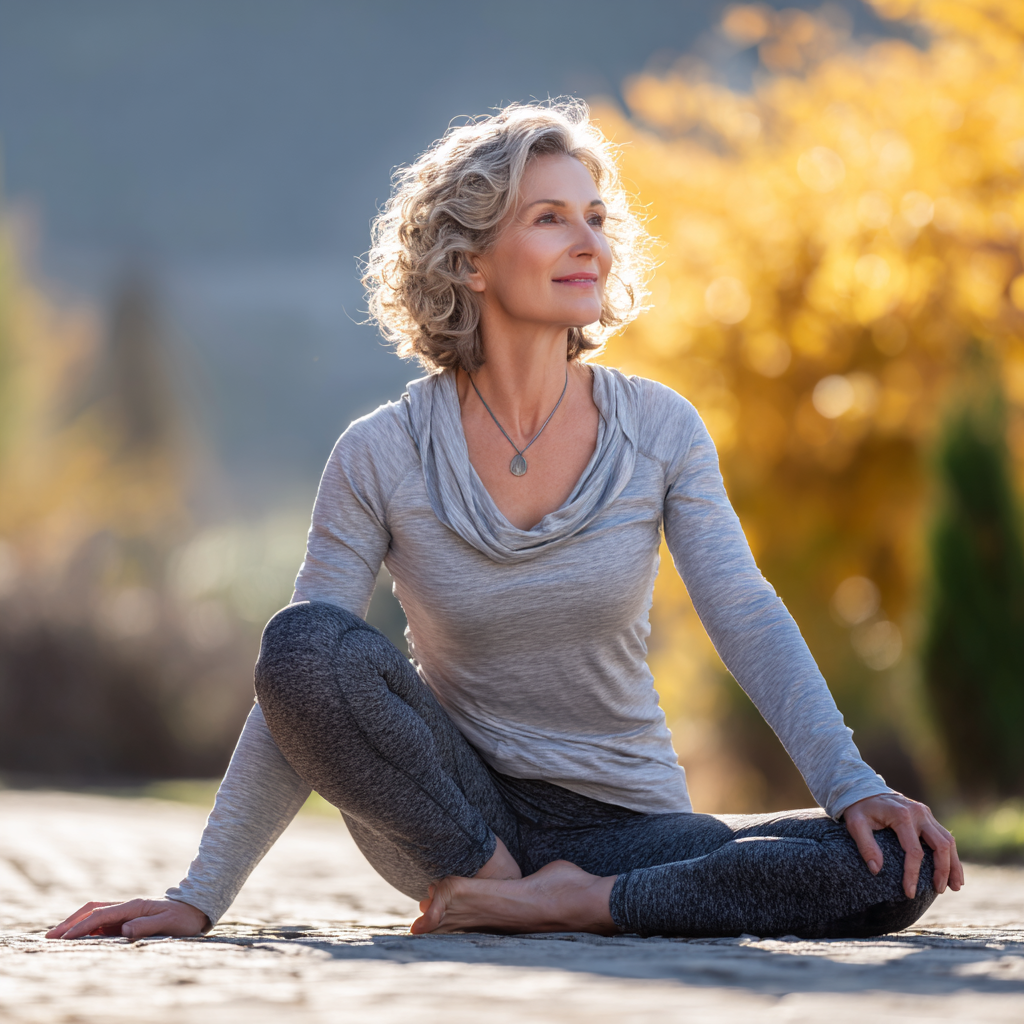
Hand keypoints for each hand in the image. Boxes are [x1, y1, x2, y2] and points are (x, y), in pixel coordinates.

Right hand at [46, 898, 209, 939]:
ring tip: (57, 938)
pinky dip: (87, 928)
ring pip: (94, 915)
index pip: (99, 916)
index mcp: (133, 906)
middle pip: (91, 911)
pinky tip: (79, 938)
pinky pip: (102, 922)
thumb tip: (124, 929)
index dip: (80, 927)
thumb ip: (147, 925)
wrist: (194, 909)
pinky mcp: (128, 917)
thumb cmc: (183, 918)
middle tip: (50, 937)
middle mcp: (126, 906)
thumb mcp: (169, 922)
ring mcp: (126, 911)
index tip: (64, 939)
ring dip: (76, 924)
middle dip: (70, 923)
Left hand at [843, 792, 963, 898]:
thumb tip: (876, 870)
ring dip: (954, 865)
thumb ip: (865, 845)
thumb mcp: (855, 824)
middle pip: (940, 846)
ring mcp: (925, 813)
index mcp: (901, 815)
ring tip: (955, 886)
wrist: (864, 789)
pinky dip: (951, 855)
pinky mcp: (927, 816)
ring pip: (948, 841)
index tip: (909, 892)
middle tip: (938, 891)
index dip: (913, 874)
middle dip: (942, 871)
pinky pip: (945, 836)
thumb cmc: (859, 809)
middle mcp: (918, 813)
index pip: (914, 851)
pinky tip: (954, 872)